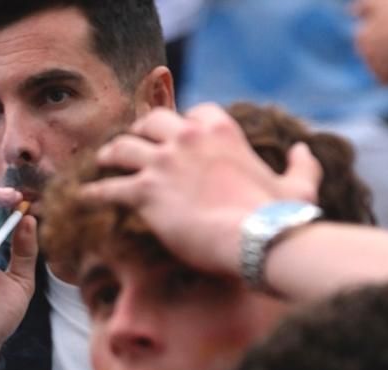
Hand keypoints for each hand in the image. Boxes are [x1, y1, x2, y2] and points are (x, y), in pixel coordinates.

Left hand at [86, 105, 322, 279]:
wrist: (258, 239)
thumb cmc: (281, 217)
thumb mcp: (298, 185)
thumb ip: (302, 165)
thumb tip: (304, 150)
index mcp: (222, 131)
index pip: (195, 113)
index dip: (185, 125)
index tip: (178, 137)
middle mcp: (188, 138)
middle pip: (151, 122)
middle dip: (140, 132)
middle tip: (131, 146)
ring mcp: (163, 162)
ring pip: (122, 147)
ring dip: (110, 155)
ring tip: (101, 164)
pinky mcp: (146, 191)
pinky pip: (108, 188)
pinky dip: (93, 193)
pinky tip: (83, 199)